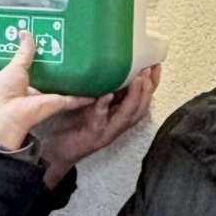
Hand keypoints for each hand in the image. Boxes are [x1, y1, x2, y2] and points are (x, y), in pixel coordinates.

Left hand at [0, 37, 92, 150]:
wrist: (5, 115)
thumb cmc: (2, 91)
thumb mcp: (13, 67)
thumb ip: (24, 53)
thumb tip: (25, 33)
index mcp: (22, 80)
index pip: (37, 66)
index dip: (44, 56)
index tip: (52, 42)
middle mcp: (36, 89)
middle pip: (53, 75)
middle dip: (62, 64)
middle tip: (73, 47)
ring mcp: (48, 96)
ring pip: (65, 86)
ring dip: (76, 79)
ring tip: (89, 63)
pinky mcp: (58, 103)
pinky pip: (74, 98)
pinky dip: (85, 96)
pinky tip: (96, 88)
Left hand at [39, 65, 160, 185]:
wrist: (59, 151)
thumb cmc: (74, 125)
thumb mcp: (92, 103)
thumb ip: (104, 90)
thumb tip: (112, 66)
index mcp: (120, 115)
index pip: (143, 99)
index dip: (152, 83)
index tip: (156, 65)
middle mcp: (118, 124)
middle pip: (142, 107)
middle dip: (148, 88)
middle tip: (148, 70)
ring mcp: (108, 131)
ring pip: (129, 115)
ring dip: (135, 97)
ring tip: (138, 79)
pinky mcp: (94, 136)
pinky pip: (101, 120)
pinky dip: (105, 106)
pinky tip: (108, 95)